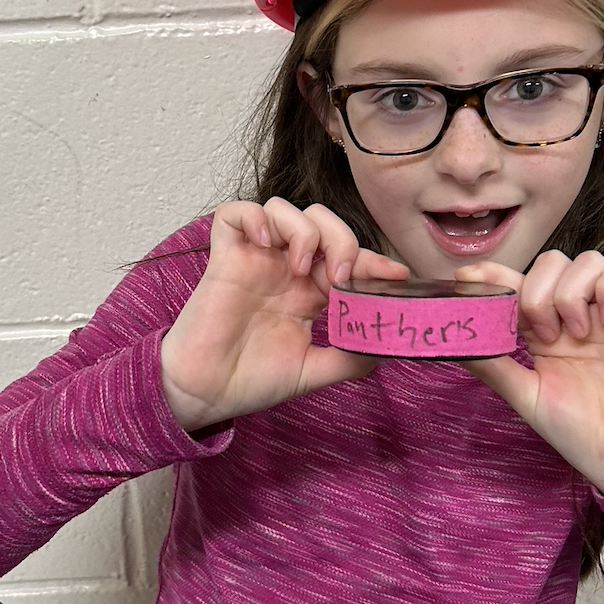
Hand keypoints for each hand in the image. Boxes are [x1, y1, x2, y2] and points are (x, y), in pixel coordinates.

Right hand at [160, 197, 407, 431]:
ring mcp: (255, 259)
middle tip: (340, 278)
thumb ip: (351, 358)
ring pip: (284, 208)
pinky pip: (235, 213)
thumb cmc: (252, 381)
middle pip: (322, 221)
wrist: (206, 395)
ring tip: (301, 268)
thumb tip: (387, 345)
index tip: (397, 275)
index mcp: (309, 290)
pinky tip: (266, 245)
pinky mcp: (224, 257)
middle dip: (342, 239)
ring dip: (302, 231)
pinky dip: (256, 218)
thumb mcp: (313, 371)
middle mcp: (285, 268)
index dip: (374, 260)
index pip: (347, 258)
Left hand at [456, 251, 603, 501]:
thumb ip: (493, 365)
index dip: (493, 273)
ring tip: (575, 335)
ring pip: (587, 261)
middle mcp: (576, 312)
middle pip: (551, 262)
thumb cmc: (578, 430)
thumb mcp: (525, 395)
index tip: (465, 278)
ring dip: (571, 292)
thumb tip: (453, 343)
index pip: (517, 283)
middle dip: (537, 291)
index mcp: (544, 327)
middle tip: (543, 335)